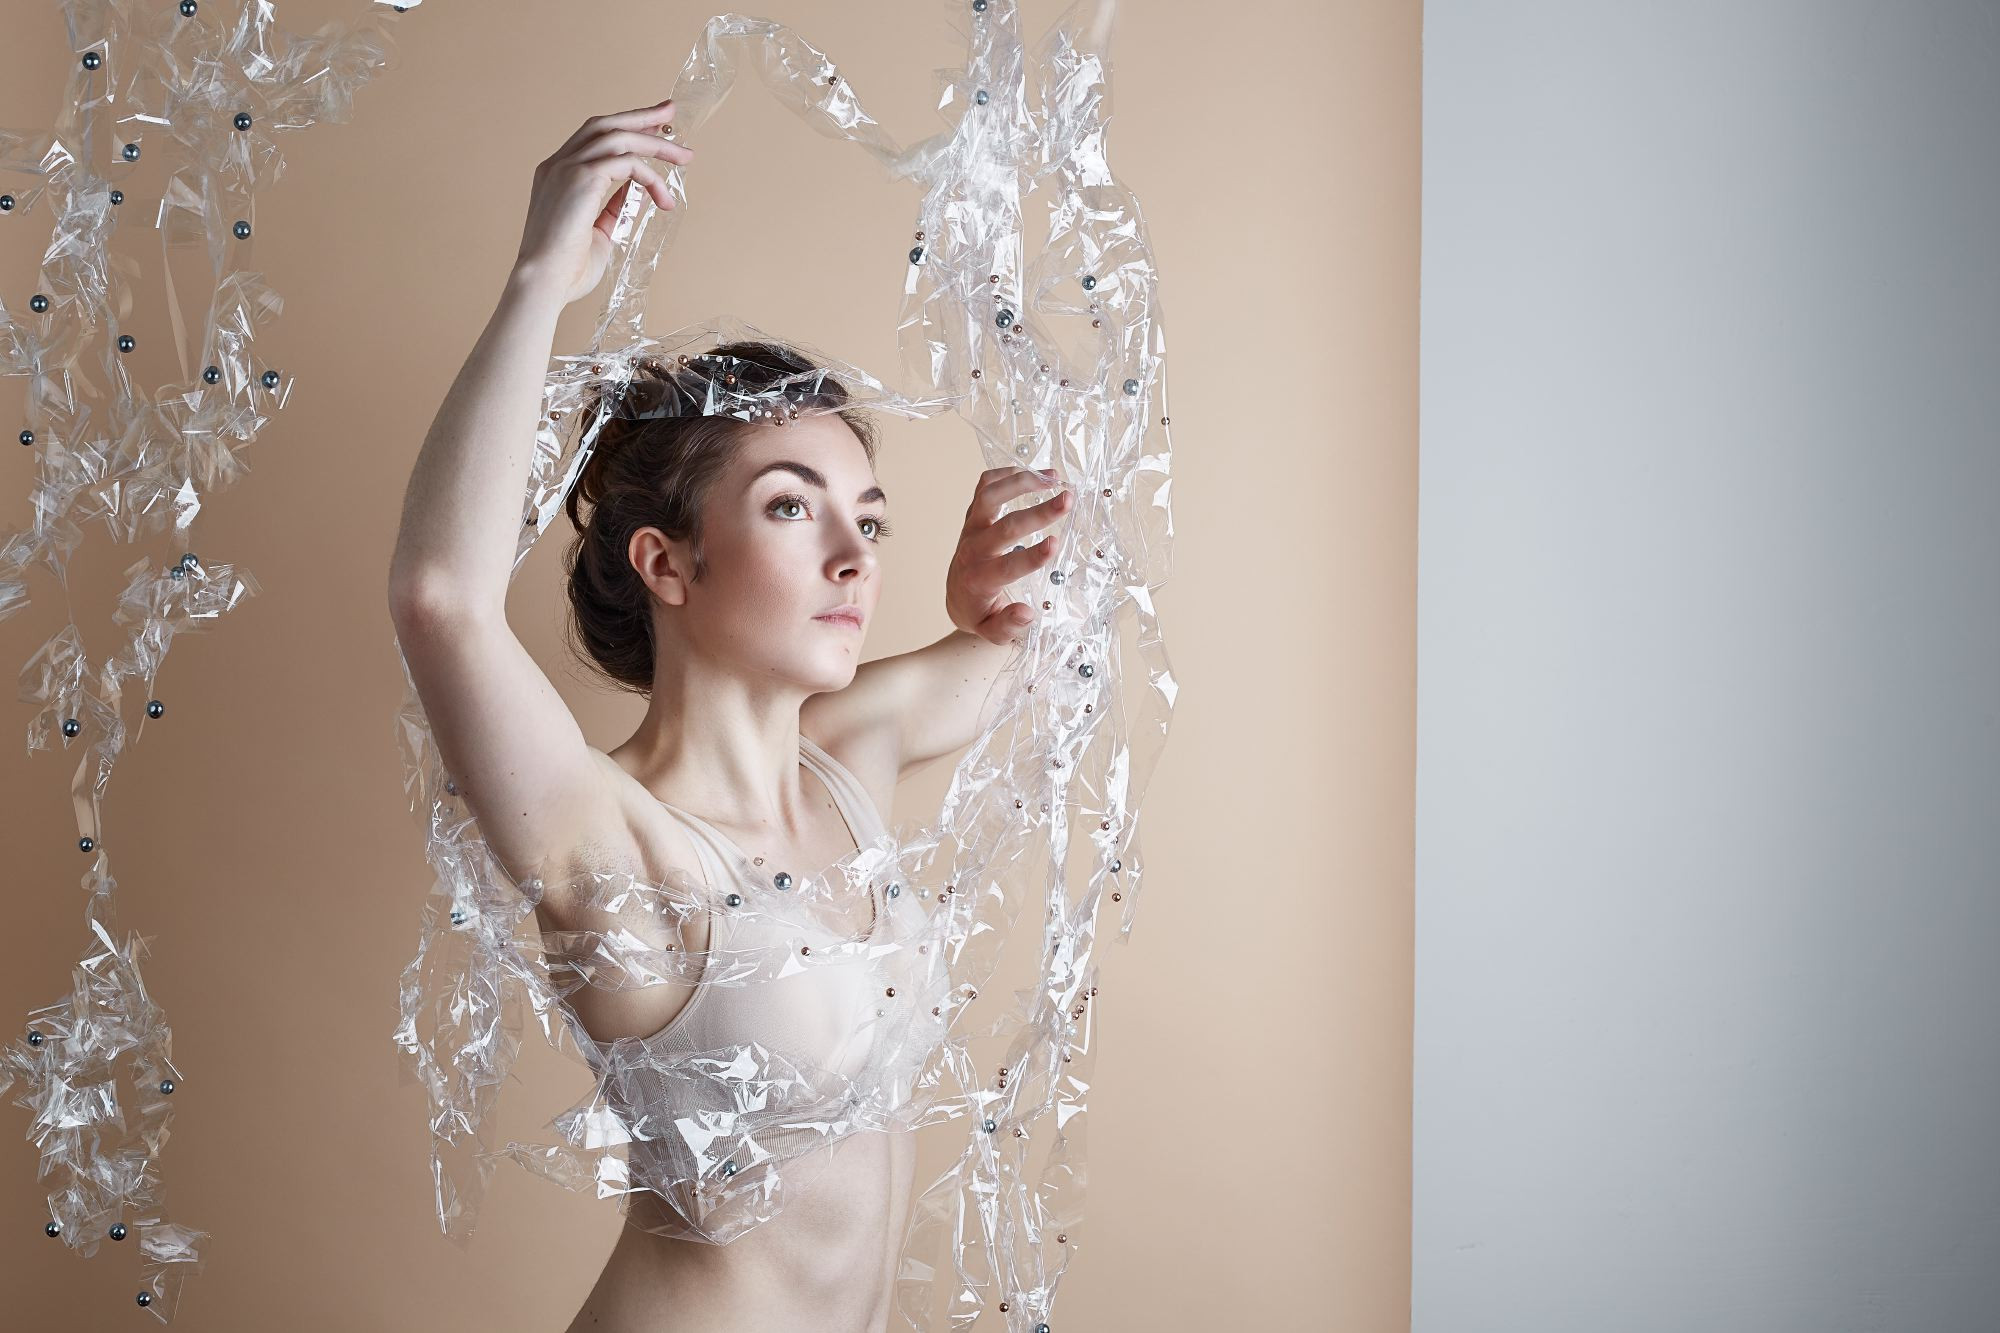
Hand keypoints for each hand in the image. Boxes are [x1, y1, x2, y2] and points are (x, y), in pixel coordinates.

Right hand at [511, 97, 694, 306]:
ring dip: (656, 144)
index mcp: (556, 175)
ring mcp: (566, 168)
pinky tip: (664, 198)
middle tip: (670, 112)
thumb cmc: (567, 268)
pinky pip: (627, 163)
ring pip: (618, 138)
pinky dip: (650, 177)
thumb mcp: (597, 232)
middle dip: (640, 116)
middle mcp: (558, 165)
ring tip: (685, 157)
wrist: (544, 282)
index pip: (592, 138)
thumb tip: (634, 194)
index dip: (624, 128)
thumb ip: (611, 209)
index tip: (652, 126)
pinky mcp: (580, 178)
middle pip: (603, 125)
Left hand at [945, 467, 1073, 644]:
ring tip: (1055, 478)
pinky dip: (1008, 474)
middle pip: (1003, 527)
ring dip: (1022, 482)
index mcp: (978, 580)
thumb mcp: (993, 632)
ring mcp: (970, 528)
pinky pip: (985, 486)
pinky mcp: (973, 515)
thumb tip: (1028, 612)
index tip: (1055, 544)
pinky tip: (1036, 473)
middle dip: (1038, 512)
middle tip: (1068, 500)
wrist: (958, 596)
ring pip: (990, 496)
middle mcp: (972, 550)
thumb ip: (1009, 626)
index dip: (1031, 556)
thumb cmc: (982, 613)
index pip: (1006, 567)